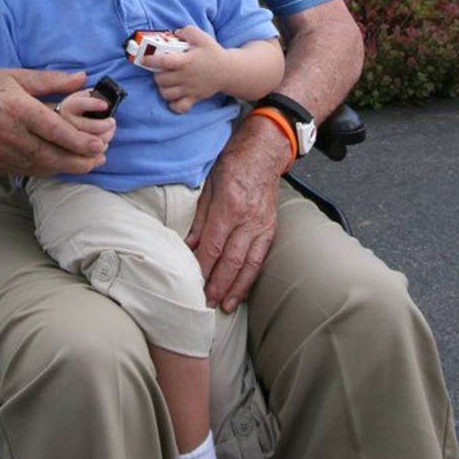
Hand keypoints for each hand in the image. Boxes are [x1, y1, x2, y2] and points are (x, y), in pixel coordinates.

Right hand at [0, 67, 110, 176]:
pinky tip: (62, 164)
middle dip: (82, 160)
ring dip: (69, 168)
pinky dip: (50, 170)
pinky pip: (30, 170)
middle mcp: (13, 136)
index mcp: (20, 110)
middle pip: (55, 157)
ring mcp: (4, 153)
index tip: (101, 143)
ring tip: (89, 163)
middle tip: (102, 157)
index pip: (57, 132)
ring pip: (44, 168)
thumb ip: (51, 81)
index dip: (82, 141)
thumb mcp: (16, 76)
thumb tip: (82, 78)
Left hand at [149, 25, 226, 113]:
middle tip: (160, 70)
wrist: (228, 71)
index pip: (163, 62)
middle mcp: (185, 77)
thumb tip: (175, 32)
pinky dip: (173, 105)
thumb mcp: (202, 37)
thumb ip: (187, 31)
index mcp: (186, 61)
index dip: (150, 60)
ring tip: (166, 82)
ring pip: (166, 94)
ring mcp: (189, 89)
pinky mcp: (194, 98)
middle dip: (157, 75)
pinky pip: (179, 108)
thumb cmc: (213, 53)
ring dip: (162, 88)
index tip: (144, 59)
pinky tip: (174, 97)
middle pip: (161, 80)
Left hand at [186, 114, 288, 310]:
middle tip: (204, 304)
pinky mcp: (271, 229)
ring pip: (248, 265)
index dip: (202, 267)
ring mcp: (262, 226)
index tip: (191, 283)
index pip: (212, 245)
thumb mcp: (209, 185)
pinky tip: (241, 291)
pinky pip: (260, 259)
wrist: (265, 152)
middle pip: (231, 260)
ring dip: (234, 288)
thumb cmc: (233, 164)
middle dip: (217, 285)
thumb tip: (187, 246)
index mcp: (229, 206)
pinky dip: (250, 278)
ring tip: (223, 306)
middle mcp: (248, 220)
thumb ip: (199, 218)